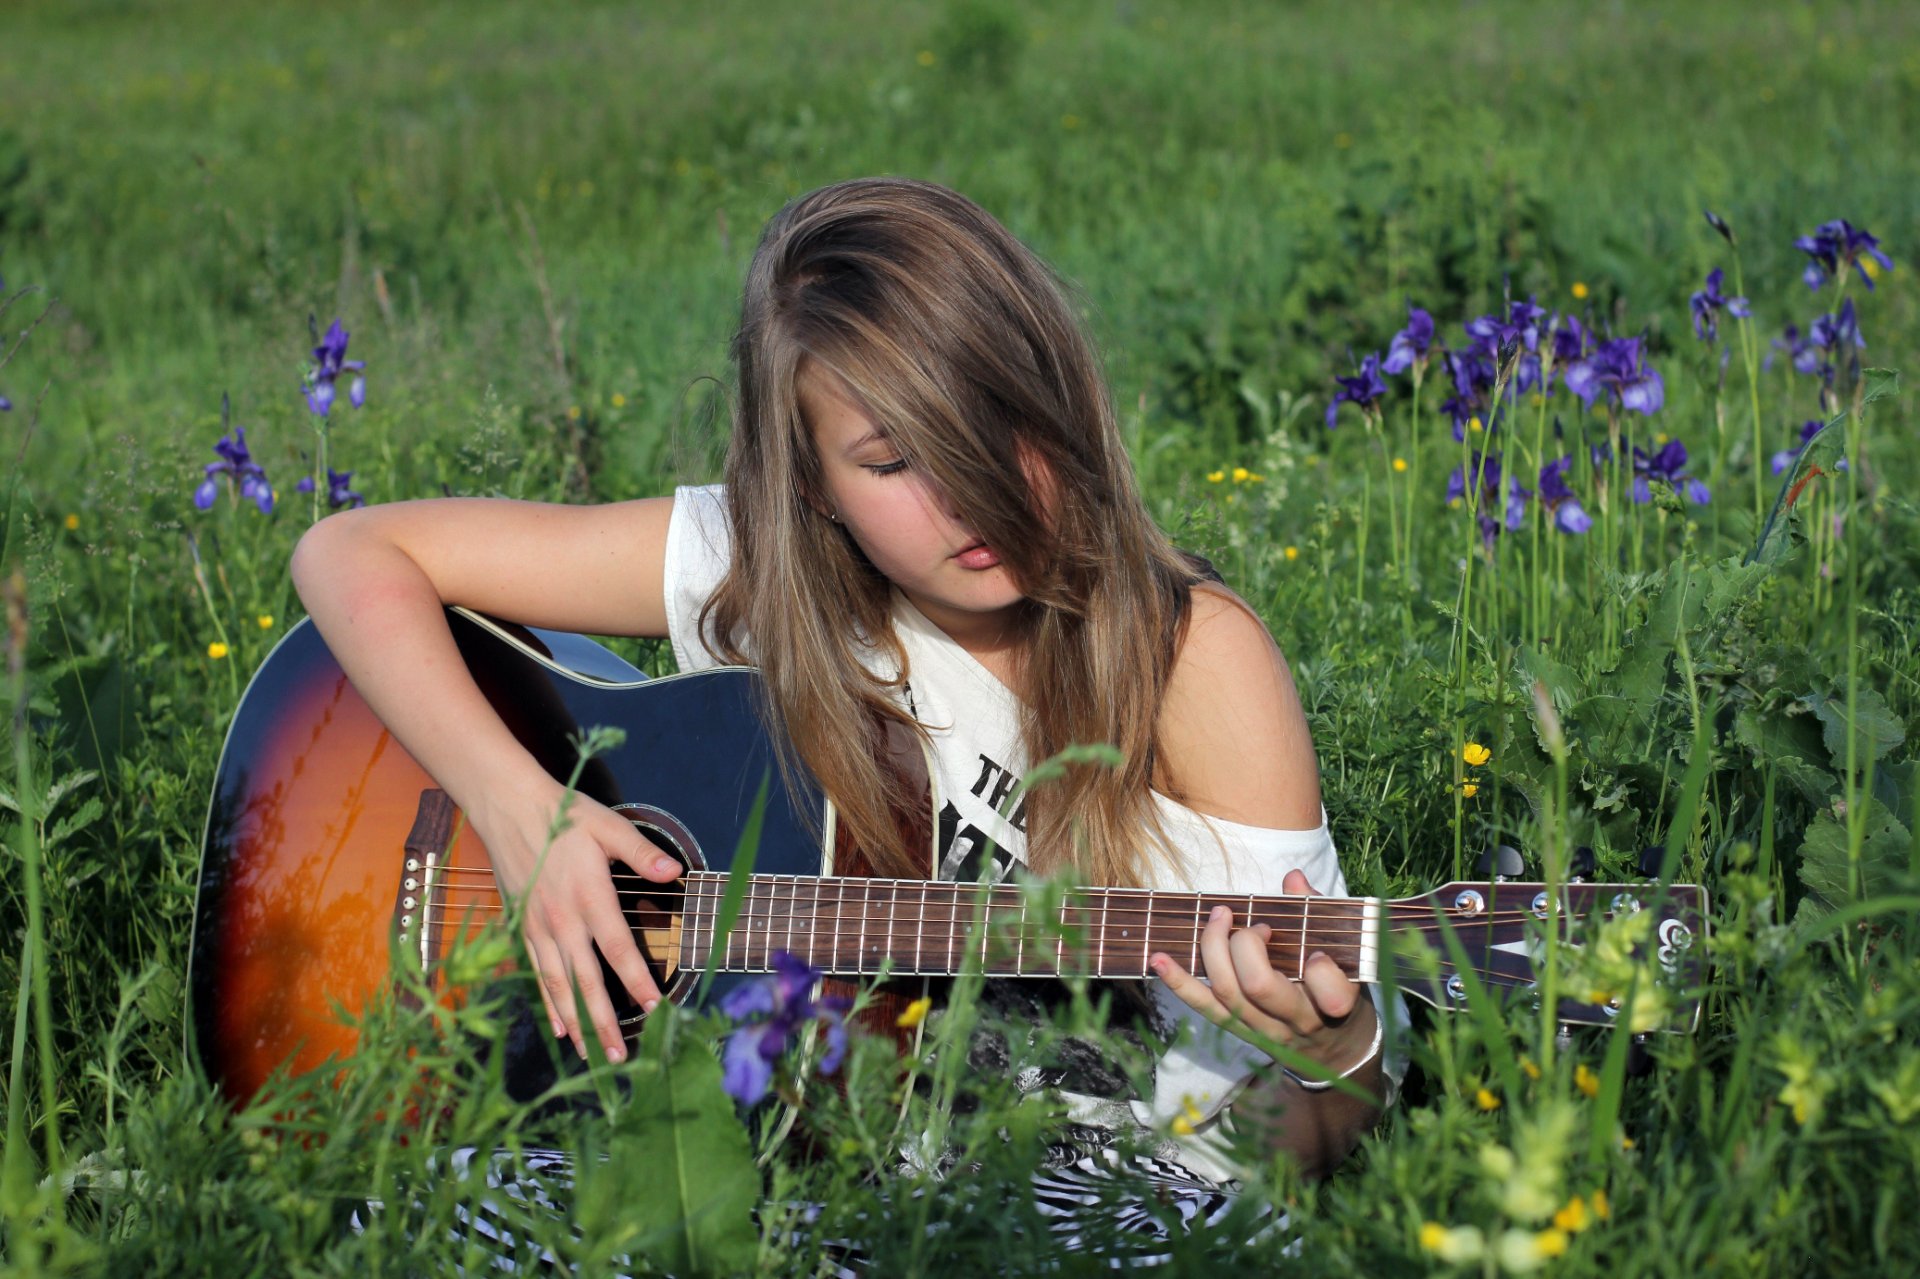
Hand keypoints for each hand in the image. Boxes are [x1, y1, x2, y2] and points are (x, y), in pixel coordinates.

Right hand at [476, 776, 681, 1063]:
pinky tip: (558, 1028)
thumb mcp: (608, 826)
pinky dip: (548, 1004)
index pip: (618, 949)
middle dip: (603, 1022)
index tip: (655, 1009)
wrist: (508, 807)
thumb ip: (643, 853)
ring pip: (558, 986)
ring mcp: (539, 929)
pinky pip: (537, 974)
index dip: (637, 981)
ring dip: (575, 1023)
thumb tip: (676, 871)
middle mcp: (562, 921)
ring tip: (590, 1055)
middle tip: (619, 1057)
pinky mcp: (522, 928)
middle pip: (585, 982)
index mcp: (589, 898)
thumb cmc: (563, 815)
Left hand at [1149, 868, 1377, 1079]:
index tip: (1316, 952)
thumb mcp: (1348, 960)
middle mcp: (1298, 1021)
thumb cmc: (1342, 990)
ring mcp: (1265, 1030)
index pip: (1331, 994)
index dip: (1320, 970)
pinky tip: (1158, 959)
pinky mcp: (1240, 1032)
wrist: (1334, 1051)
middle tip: (1257, 927)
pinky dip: (1179, 982)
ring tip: (1218, 917)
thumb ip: (1320, 917)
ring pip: (1228, 994)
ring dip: (1213, 949)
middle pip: (1259, 986)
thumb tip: (1292, 877)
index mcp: (1336, 1003)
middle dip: (1246, 944)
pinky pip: (1205, 1008)